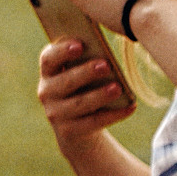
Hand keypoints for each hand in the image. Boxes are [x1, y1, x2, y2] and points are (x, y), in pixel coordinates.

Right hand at [36, 36, 133, 154]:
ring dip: (99, 95)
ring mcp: (55, 113)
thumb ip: (87, 62)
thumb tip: (107, 56)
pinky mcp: (68, 131)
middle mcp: (46, 92)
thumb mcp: (81, 74)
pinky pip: (93, 122)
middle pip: (65, 81)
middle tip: (106, 65)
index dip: (62, 51)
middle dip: (85, 73)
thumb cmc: (84, 89)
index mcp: (48, 72)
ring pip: (79, 103)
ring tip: (118, 88)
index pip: (48, 59)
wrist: (78, 126)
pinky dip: (113, 114)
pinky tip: (130, 107)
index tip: (80, 44)